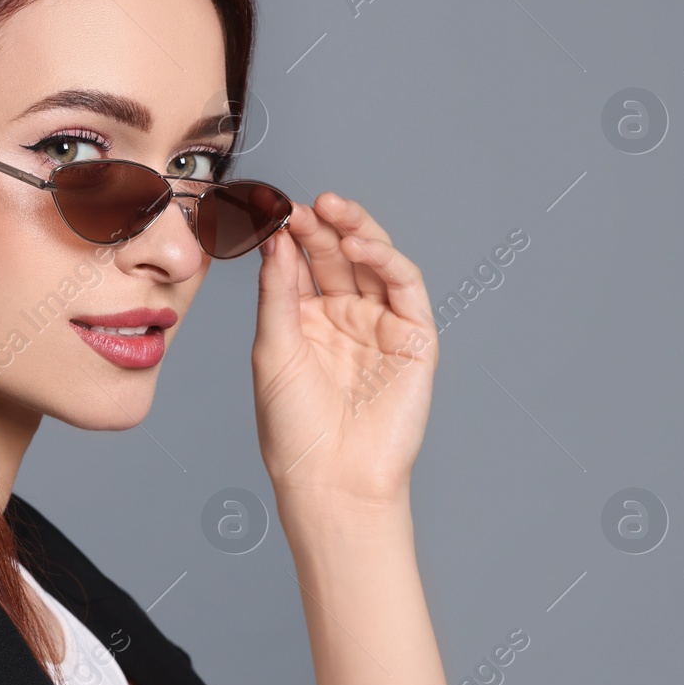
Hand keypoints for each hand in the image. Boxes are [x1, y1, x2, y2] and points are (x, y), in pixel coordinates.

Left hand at [252, 192, 438, 521]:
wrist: (331, 480)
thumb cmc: (294, 428)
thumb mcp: (273, 349)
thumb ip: (277, 292)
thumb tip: (276, 237)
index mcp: (305, 319)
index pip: (300, 262)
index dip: (289, 233)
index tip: (269, 208)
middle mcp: (344, 316)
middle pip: (336, 255)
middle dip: (321, 225)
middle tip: (301, 204)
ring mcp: (380, 324)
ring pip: (373, 261)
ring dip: (354, 230)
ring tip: (330, 209)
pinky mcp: (414, 337)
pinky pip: (404, 287)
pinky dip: (384, 260)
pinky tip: (358, 247)